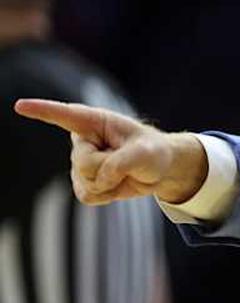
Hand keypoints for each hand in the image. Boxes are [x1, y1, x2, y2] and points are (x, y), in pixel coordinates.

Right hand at [13, 99, 206, 205]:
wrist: (157, 170)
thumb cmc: (153, 152)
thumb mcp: (147, 152)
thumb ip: (124, 161)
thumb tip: (102, 176)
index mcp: (95, 122)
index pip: (64, 115)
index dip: (42, 110)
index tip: (20, 106)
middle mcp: (82, 141)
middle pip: (84, 163)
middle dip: (110, 169)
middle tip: (129, 162)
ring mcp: (80, 163)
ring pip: (85, 182)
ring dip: (110, 183)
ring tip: (124, 172)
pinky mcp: (82, 182)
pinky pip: (88, 196)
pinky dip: (107, 195)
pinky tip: (116, 184)